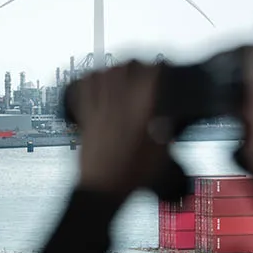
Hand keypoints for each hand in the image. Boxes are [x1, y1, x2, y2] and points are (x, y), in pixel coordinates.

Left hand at [72, 60, 171, 196]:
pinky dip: (89, 81)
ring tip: (119, 66)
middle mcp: (119, 108)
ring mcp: (101, 111)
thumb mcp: (160, 156)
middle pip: (125, 69)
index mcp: (141, 115)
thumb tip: (168, 122)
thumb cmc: (130, 177)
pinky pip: (84, 91)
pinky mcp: (86, 118)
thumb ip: (165, 134)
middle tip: (140, 63)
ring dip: (113, 68)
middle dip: (134, 62)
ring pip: (105, 76)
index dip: (156, 67)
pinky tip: (93, 78)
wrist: (103, 190)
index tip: (159, 66)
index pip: (150, 78)